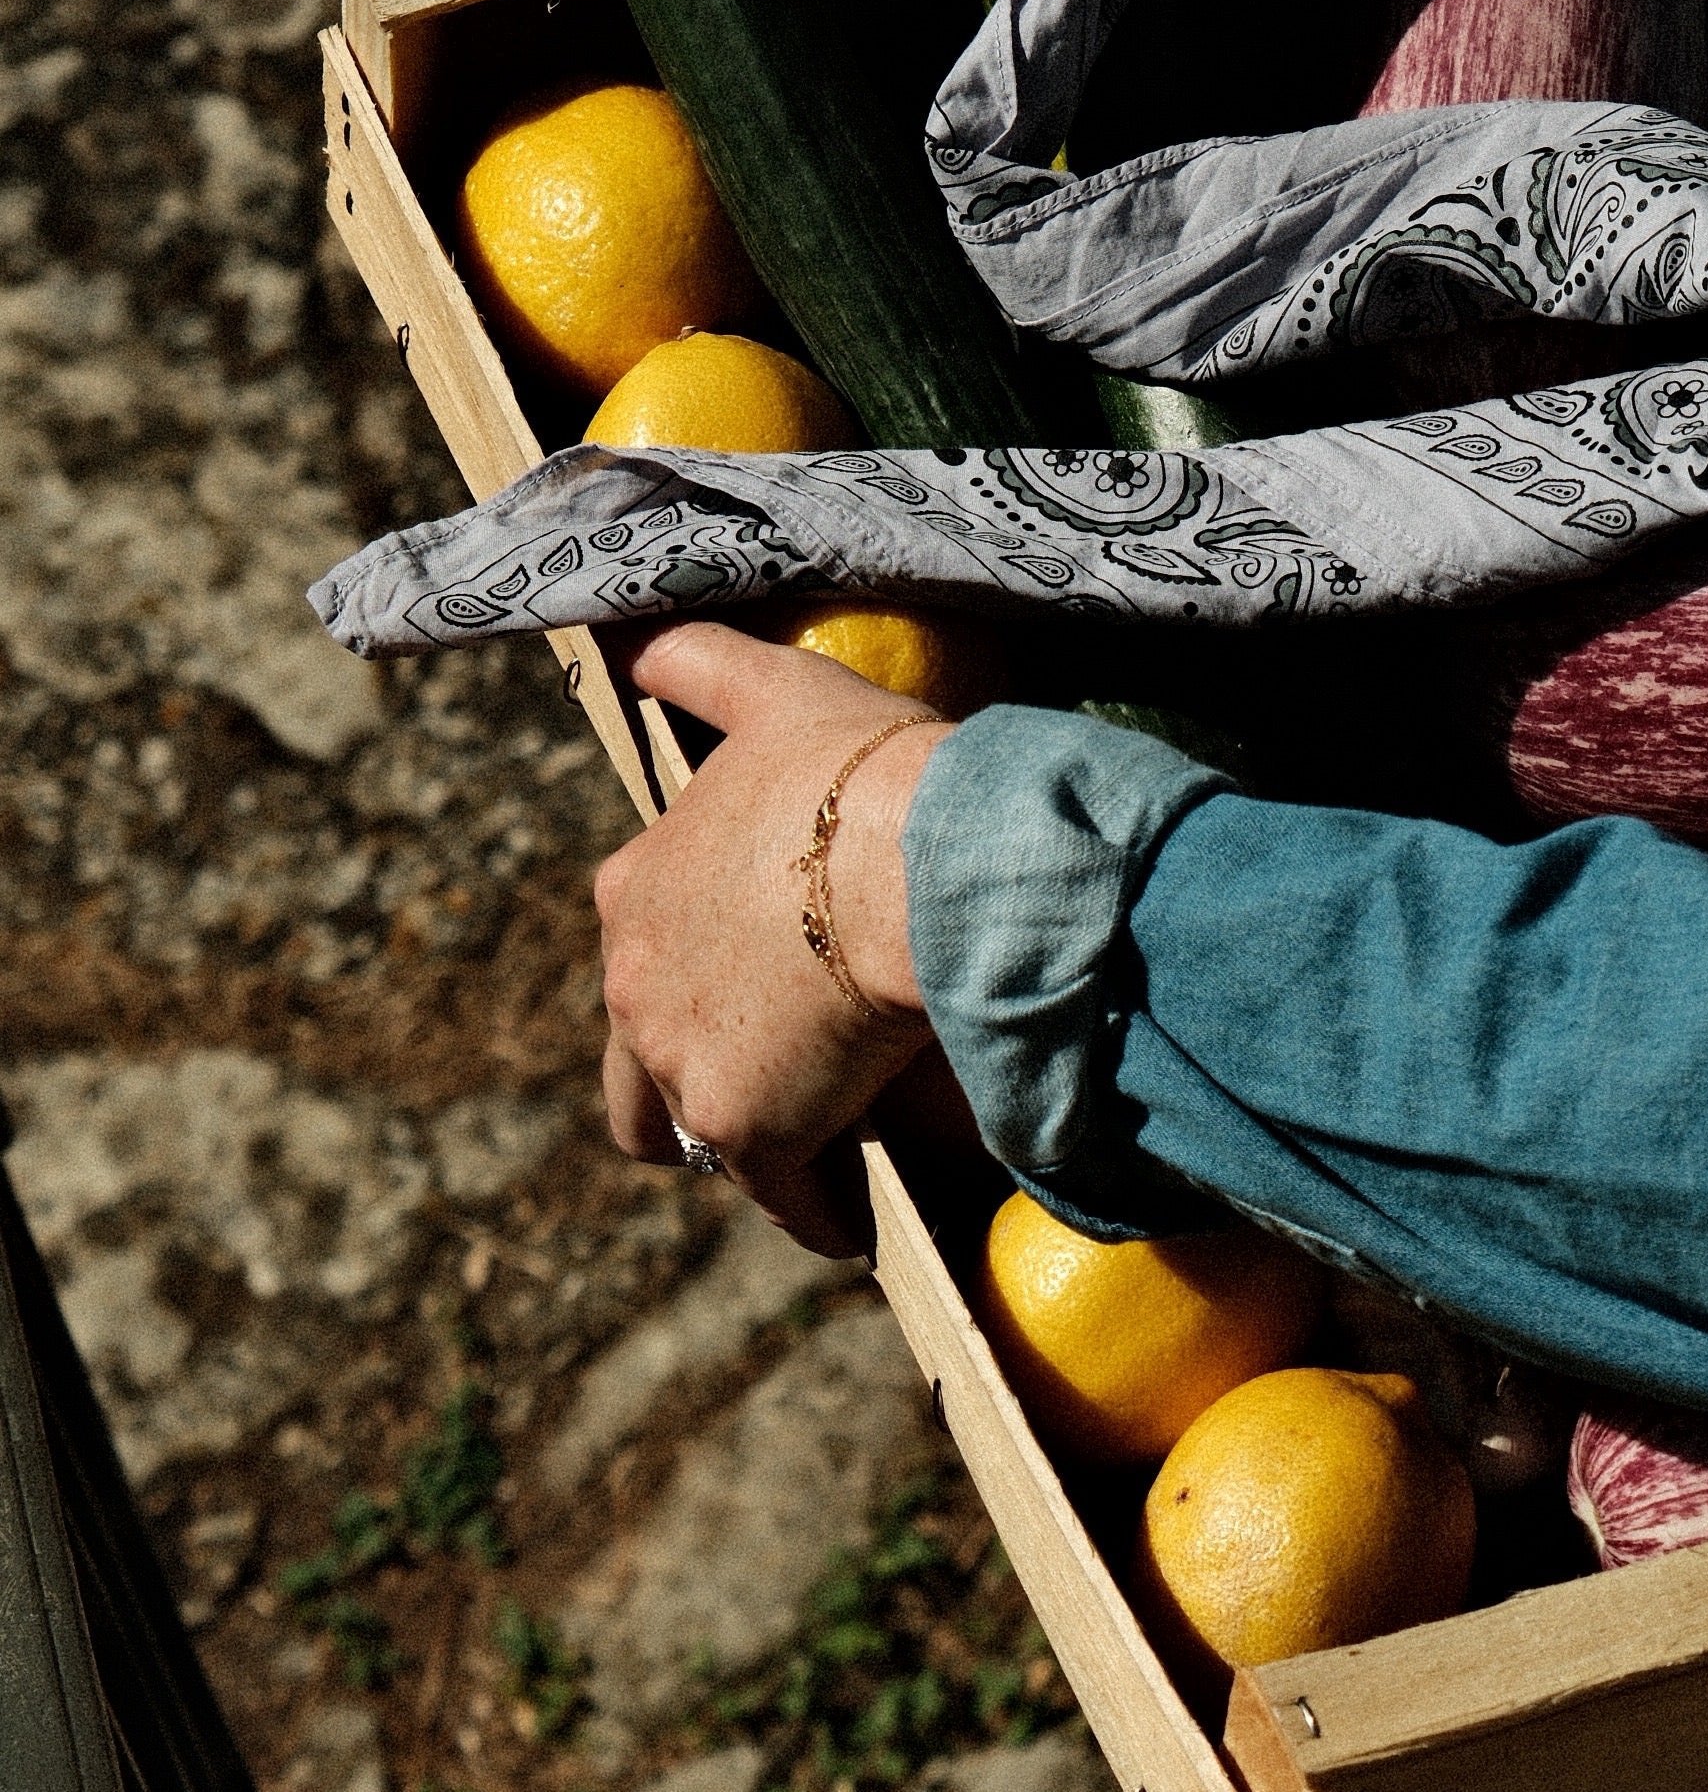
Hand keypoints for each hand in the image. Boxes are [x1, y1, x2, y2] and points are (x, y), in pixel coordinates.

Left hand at [592, 621, 956, 1255]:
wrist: (926, 859)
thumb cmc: (860, 771)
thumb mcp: (776, 691)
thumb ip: (699, 662)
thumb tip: (638, 641)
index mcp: (631, 888)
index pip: (641, 952)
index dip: (703, 968)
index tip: (765, 976)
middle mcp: (632, 985)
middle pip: (638, 1071)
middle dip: (694, 1080)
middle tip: (781, 1074)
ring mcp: (682, 1064)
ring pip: (698, 1132)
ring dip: (751, 1139)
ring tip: (823, 1138)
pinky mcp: (747, 1131)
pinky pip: (783, 1196)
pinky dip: (816, 1209)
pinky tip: (854, 1216)